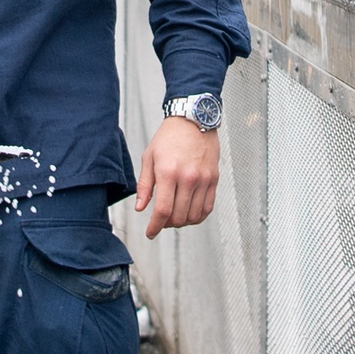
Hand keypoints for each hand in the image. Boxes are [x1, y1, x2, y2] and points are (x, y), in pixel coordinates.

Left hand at [135, 116, 219, 237]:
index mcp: (168, 172)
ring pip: (194, 216)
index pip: (162, 210)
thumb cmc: (169, 137)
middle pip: (179, 217)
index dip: (155, 226)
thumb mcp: (149, 158)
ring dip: (182, 222)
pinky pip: (208, 207)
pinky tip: (189, 213)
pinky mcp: (213, 179)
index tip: (150, 233)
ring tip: (174, 216)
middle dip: (167, 224)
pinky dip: (198, 216)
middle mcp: (188, 178)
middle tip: (161, 221)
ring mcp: (203, 179)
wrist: (193, 120)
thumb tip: (140, 208)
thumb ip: (144, 185)